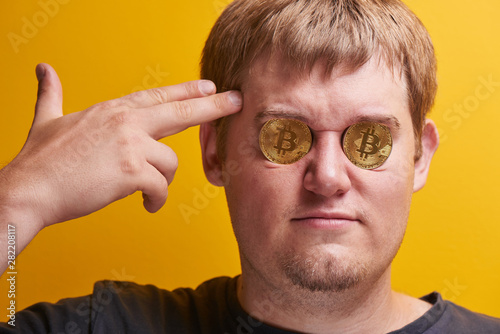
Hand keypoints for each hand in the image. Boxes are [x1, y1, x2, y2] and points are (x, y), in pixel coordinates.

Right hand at [0, 63, 241, 230]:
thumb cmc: (39, 161)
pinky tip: (147, 205)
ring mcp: (131, 145)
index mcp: (113, 110)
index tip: (209, 86)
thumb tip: (43, 70)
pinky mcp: (132, 172)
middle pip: (181, 112)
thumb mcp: (47, 119)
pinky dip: (156, 200)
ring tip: (145, 192)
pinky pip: (160, 188)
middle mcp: (126, 122)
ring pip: (170, 162)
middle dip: (213, 107)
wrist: (28, 190)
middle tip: (236, 101)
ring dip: (161, 180)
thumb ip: (51, 93)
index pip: (159, 96)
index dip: (186, 91)